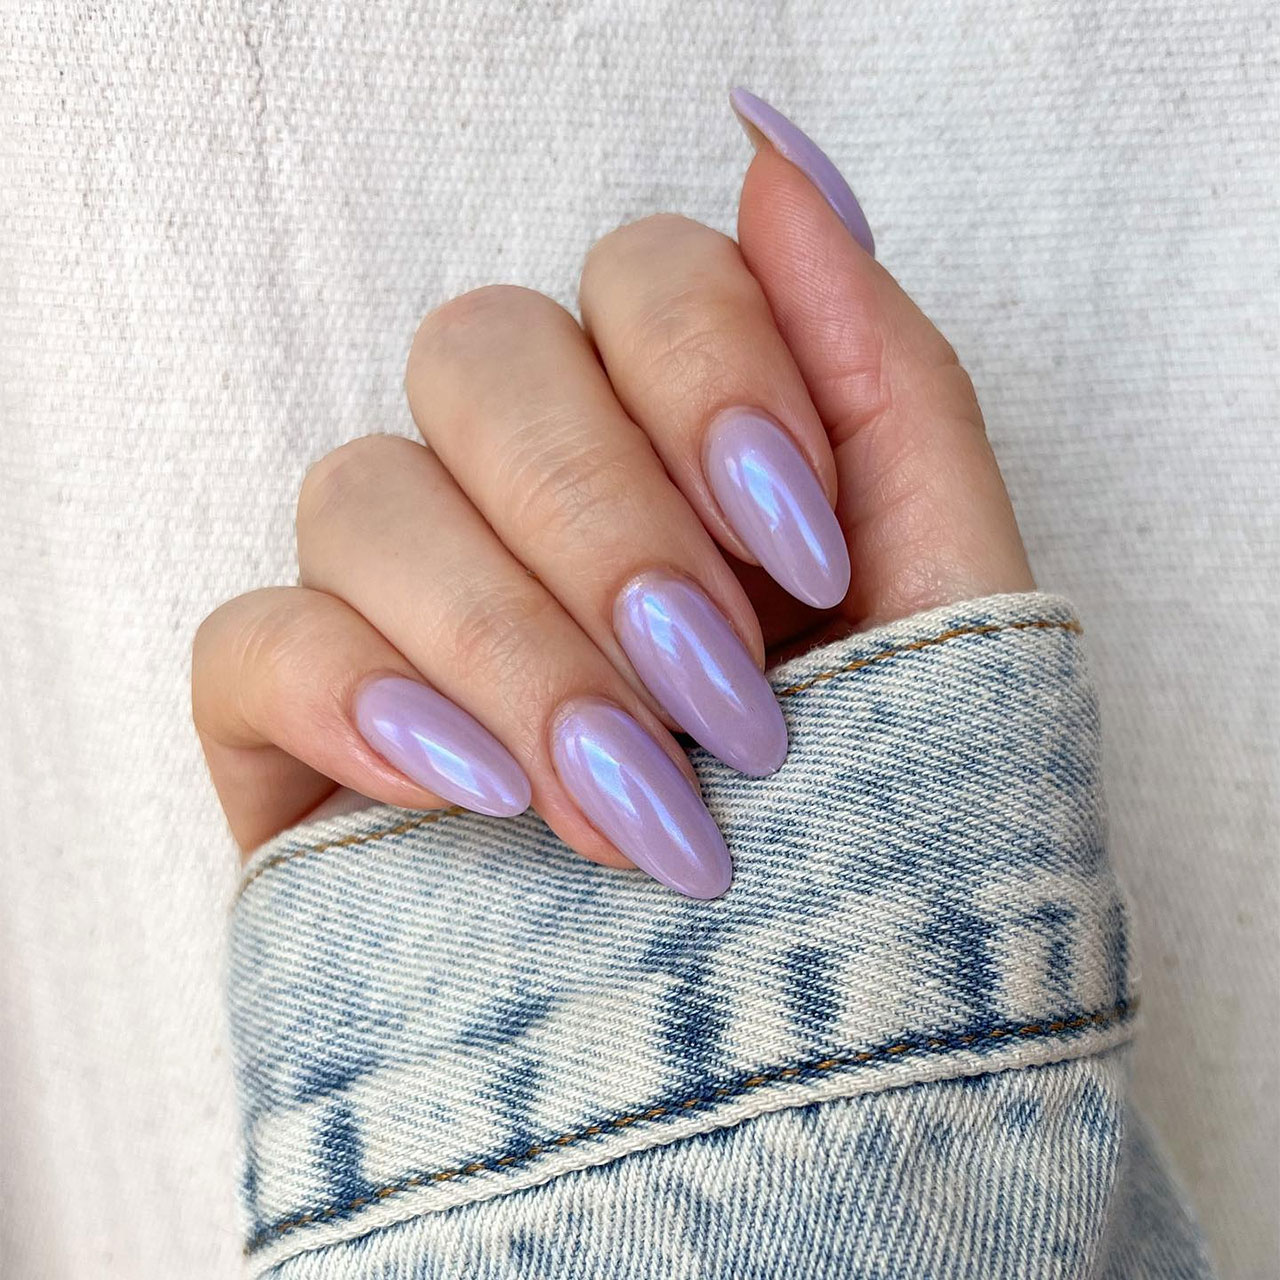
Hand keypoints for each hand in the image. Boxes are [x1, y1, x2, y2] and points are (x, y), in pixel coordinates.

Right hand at [192, 92, 1032, 896]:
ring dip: (507, 638)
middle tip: (717, 699)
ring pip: (362, 487)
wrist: (799, 1061)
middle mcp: (527, 497)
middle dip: (606, 524)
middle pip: (480, 355)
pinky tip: (475, 796)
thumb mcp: (940, 592)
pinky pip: (250, 639)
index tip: (802, 555)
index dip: (714, 376)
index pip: (639, 277)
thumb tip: (783, 159)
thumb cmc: (888, 819)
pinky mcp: (303, 729)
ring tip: (627, 803)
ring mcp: (403, 605)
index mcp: (673, 444)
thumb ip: (882, 373)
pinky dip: (360, 697)